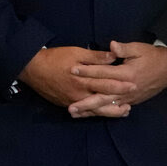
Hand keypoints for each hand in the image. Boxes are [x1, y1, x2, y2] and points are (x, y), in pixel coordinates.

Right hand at [18, 46, 134, 117]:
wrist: (32, 69)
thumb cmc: (55, 58)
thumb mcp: (75, 52)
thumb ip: (95, 57)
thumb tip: (113, 56)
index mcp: (84, 80)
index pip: (107, 84)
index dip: (121, 85)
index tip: (134, 85)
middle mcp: (80, 94)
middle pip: (103, 101)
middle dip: (118, 103)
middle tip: (131, 106)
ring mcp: (74, 101)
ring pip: (95, 110)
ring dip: (109, 112)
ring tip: (122, 112)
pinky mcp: (67, 104)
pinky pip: (85, 111)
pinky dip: (95, 113)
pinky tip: (101, 112)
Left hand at [68, 40, 166, 116]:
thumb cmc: (152, 56)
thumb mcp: (138, 48)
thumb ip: (124, 49)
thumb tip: (112, 46)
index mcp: (126, 74)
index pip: (103, 73)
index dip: (87, 71)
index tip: (72, 70)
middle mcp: (126, 89)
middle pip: (103, 97)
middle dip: (86, 103)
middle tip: (70, 108)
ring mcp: (129, 97)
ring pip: (108, 106)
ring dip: (92, 110)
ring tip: (76, 114)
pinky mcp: (132, 101)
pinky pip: (115, 109)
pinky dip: (103, 112)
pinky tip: (93, 115)